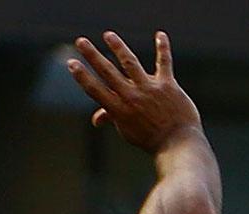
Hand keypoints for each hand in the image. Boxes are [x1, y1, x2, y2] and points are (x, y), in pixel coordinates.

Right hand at [66, 30, 202, 154]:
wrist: (177, 143)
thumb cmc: (149, 138)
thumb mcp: (126, 130)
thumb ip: (112, 117)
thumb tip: (96, 119)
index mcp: (119, 110)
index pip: (95, 90)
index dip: (82, 76)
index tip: (71, 63)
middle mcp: (131, 97)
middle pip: (107, 72)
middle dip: (92, 55)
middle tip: (80, 41)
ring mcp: (149, 89)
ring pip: (130, 63)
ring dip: (117, 47)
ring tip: (108, 35)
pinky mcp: (167, 85)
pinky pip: (164, 62)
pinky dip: (162, 48)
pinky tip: (159, 34)